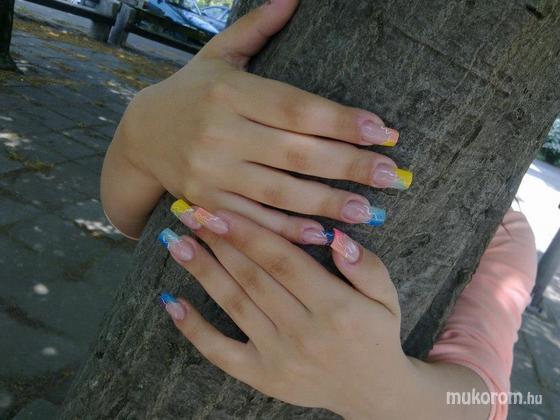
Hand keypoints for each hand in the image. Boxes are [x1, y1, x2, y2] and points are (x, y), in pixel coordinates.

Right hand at [101, 0, 411, 240]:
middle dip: (347, 165)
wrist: (140, 137)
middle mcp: (219, 131)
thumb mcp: (217, 55)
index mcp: (228, 90)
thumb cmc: (190, 91)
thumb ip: (256, 28)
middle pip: (295, 152)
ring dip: (326, 203)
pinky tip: (321, 235)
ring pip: (279, 192)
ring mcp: (211, 172)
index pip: (295, 107)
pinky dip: (287, 231)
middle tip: (391, 175)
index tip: (383, 132)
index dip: (341, 121)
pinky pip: (253, 220)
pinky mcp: (206, 202)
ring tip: (367, 210)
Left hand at [157, 210, 488, 418]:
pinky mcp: (263, 378)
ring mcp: (279, 357)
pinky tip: (172, 302)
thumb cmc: (376, 335)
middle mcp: (304, 331)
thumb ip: (367, 267)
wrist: (372, 393)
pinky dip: (195, 329)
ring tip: (175, 242)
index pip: (284, 260)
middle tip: (191, 213)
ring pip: (234, 304)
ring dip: (202, 271)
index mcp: (336, 307)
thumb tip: (336, 236)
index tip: (220, 209)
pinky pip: (221, 353)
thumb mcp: (387, 298)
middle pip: (252, 277)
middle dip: (219, 242)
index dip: (249, 233)